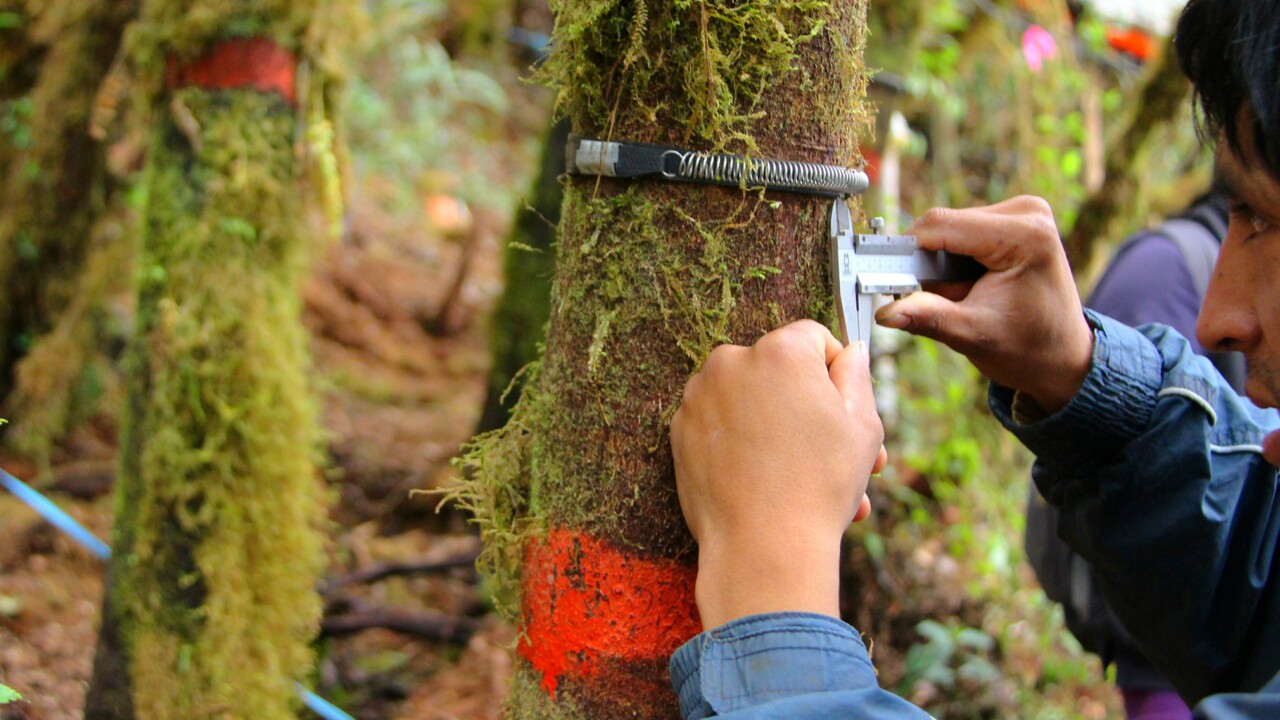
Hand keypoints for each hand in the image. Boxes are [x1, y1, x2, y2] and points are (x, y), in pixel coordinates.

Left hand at [670, 320, 886, 628]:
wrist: (762, 547)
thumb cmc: (819, 485)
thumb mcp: (861, 425)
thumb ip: (856, 375)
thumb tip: (852, 351)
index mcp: (780, 351)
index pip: (812, 338)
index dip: (834, 372)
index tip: (842, 408)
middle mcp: (731, 362)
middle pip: (778, 370)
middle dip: (806, 405)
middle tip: (835, 452)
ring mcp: (699, 397)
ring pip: (748, 399)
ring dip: (776, 427)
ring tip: (806, 477)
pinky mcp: (679, 430)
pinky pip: (719, 424)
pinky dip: (741, 443)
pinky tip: (767, 480)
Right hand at [875, 196, 1093, 413]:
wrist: (1062, 357)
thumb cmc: (1028, 349)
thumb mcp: (973, 335)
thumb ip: (929, 317)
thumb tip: (886, 312)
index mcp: (1025, 235)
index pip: (942, 225)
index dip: (907, 251)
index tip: (885, 279)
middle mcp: (1027, 212)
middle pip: (944, 225)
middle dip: (930, 264)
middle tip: (944, 300)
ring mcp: (1023, 212)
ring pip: (948, 228)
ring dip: (942, 263)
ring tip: (964, 296)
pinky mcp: (1014, 218)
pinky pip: (961, 231)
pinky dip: (954, 259)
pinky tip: (971, 284)